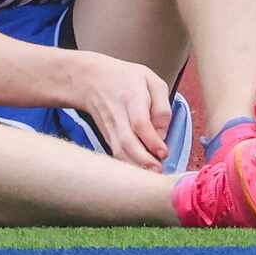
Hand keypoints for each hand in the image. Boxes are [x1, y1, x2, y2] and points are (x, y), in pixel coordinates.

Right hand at [67, 52, 177, 168]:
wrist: (91, 80)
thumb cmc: (126, 78)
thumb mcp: (150, 79)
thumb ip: (161, 105)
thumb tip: (163, 133)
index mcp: (131, 97)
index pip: (140, 122)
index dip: (151, 140)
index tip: (163, 152)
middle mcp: (118, 115)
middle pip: (127, 142)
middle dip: (143, 160)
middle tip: (158, 170)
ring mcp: (109, 128)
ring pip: (119, 152)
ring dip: (135, 167)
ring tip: (151, 175)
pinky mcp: (106, 137)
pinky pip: (116, 155)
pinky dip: (126, 166)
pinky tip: (139, 173)